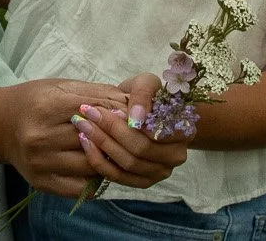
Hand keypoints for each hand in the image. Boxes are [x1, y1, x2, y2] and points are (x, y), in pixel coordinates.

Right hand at [0, 79, 133, 196]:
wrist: (3, 125)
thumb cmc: (38, 101)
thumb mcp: (62, 87)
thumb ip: (96, 95)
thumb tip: (130, 107)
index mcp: (47, 108)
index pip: (94, 113)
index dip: (115, 114)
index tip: (129, 115)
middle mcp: (41, 138)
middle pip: (94, 141)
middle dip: (115, 137)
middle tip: (129, 135)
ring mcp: (40, 163)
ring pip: (91, 166)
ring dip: (107, 159)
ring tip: (115, 150)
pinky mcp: (42, 183)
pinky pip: (81, 187)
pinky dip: (95, 179)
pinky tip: (99, 167)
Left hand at [72, 74, 188, 187]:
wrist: (146, 111)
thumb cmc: (148, 95)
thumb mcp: (148, 83)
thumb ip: (144, 94)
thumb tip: (136, 118)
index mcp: (183, 131)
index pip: (152, 133)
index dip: (125, 123)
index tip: (100, 108)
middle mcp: (175, 156)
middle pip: (139, 151)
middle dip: (108, 132)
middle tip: (86, 114)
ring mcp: (160, 172)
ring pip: (127, 165)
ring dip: (100, 145)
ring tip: (82, 125)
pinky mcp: (143, 182)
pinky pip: (118, 177)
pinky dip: (99, 161)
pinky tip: (85, 143)